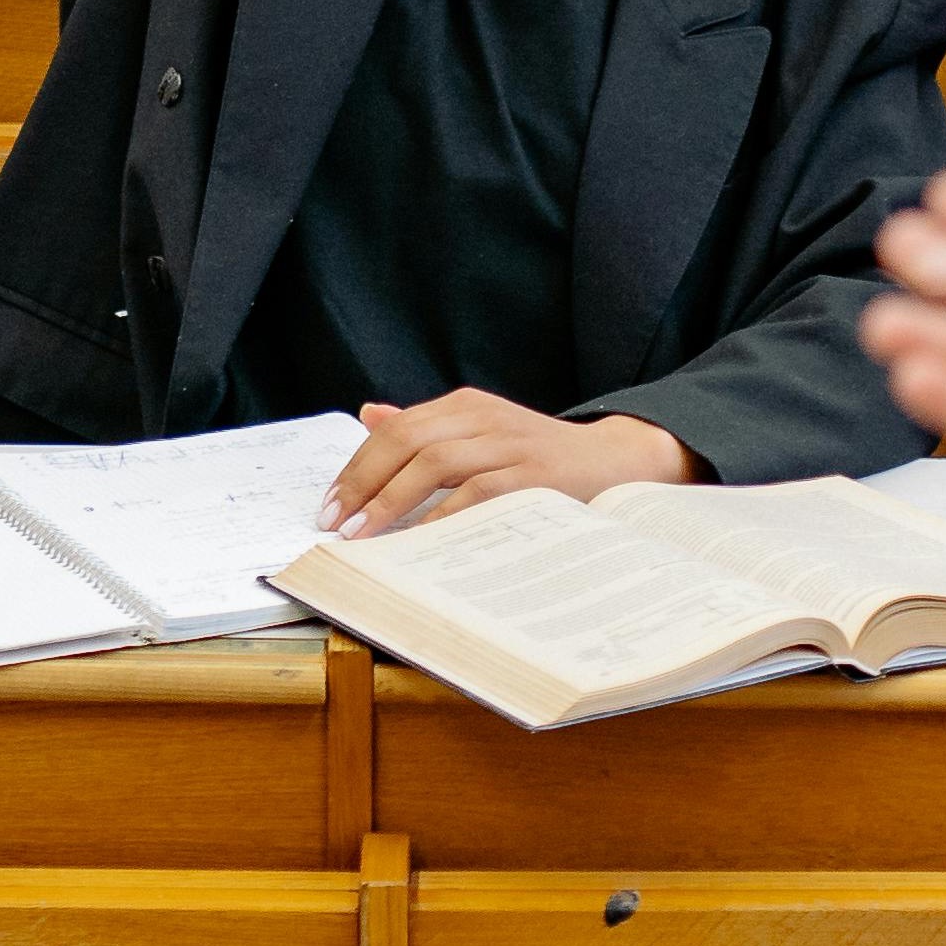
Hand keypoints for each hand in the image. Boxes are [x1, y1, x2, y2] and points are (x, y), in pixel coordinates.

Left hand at [324, 393, 695, 534]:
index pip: (395, 430)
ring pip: (434, 463)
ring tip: (363, 534)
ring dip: (390, 502)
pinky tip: (417, 540)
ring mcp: (509, 443)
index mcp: (465, 405)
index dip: (356, 467)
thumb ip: (427, 426)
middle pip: (405, 442)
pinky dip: (441, 516)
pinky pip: (475, 493)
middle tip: (335, 523)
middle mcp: (483, 416)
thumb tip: (369, 415)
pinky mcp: (533, 474)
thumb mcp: (481, 433)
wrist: (616, 461)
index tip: (329, 504)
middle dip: (362, 484)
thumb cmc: (539, 456)